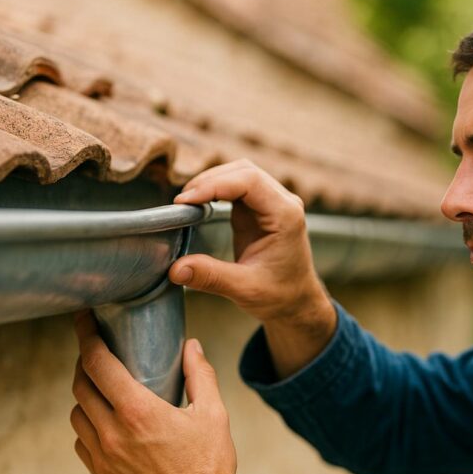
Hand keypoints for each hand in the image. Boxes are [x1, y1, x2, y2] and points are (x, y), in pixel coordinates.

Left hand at [70, 311, 254, 473]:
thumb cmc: (210, 465)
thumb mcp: (213, 413)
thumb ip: (200, 374)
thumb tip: (192, 346)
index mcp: (138, 412)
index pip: (98, 363)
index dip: (86, 336)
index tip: (84, 321)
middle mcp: (113, 433)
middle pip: (81, 385)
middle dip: (86, 363)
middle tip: (98, 353)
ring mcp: (104, 458)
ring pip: (77, 415)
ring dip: (86, 396)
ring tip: (103, 388)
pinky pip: (82, 444)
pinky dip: (88, 427)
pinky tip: (106, 424)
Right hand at [171, 159, 336, 377]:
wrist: (296, 302)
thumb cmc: (280, 295)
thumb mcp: (245, 289)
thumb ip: (211, 277)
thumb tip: (175, 269)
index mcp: (286, 216)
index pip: (249, 181)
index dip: (215, 184)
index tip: (186, 200)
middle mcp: (283, 203)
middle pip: (243, 171)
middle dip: (210, 180)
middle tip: (182, 201)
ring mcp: (273, 203)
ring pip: (239, 174)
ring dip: (212, 182)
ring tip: (187, 201)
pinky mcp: (260, 209)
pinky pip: (237, 188)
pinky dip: (216, 190)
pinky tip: (199, 203)